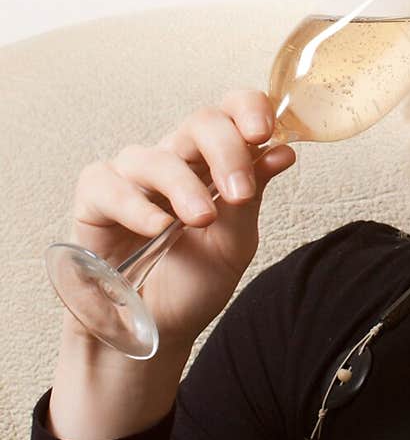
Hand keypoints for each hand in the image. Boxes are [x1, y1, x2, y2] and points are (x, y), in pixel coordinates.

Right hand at [65, 88, 296, 354]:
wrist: (153, 330)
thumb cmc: (193, 283)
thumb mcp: (233, 244)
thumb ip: (251, 197)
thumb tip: (284, 151)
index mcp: (215, 162)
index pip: (231, 111)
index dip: (248, 108)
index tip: (263, 133)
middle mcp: (176, 159)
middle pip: (200, 123)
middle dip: (226, 151)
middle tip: (239, 191)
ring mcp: (133, 176)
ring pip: (157, 157)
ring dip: (184, 187)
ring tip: (202, 220)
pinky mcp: (95, 199)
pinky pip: (108, 183)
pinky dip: (134, 205)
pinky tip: (156, 227)